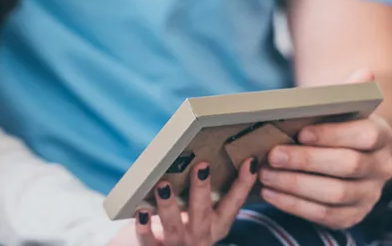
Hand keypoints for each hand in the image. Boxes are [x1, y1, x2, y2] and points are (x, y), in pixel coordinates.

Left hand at [110, 158, 258, 245]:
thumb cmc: (183, 226)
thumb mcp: (200, 214)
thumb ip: (203, 194)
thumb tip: (205, 155)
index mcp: (216, 225)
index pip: (234, 204)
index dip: (243, 184)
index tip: (250, 162)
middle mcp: (200, 236)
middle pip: (202, 213)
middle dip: (201, 190)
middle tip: (201, 166)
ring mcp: (178, 245)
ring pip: (174, 226)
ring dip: (169, 205)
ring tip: (163, 185)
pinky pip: (148, 240)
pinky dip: (144, 227)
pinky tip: (141, 212)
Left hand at [258, 69, 391, 229]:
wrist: (345, 153)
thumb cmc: (333, 125)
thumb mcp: (339, 107)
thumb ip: (348, 92)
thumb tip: (365, 72)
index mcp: (383, 135)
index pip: (365, 135)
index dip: (332, 134)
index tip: (300, 132)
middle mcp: (382, 168)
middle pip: (347, 166)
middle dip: (306, 161)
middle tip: (272, 155)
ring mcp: (369, 195)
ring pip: (335, 194)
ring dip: (296, 185)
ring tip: (265, 174)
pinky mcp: (352, 216)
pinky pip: (324, 215)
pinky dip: (294, 205)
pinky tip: (270, 193)